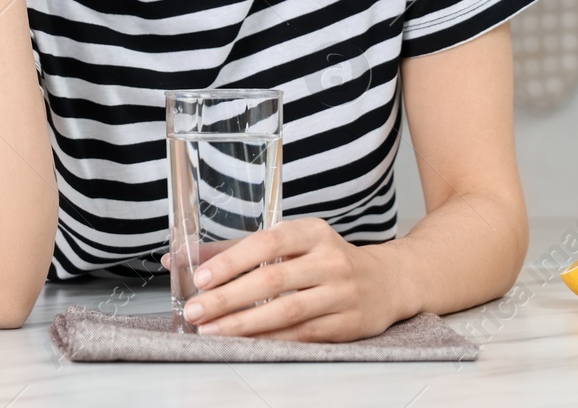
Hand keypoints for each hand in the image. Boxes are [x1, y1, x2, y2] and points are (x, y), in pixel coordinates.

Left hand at [165, 218, 406, 341]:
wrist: (387, 282)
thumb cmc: (327, 260)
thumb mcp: (294, 243)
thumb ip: (242, 249)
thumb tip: (189, 259)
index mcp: (313, 232)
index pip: (267, 243)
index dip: (232, 260)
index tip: (201, 277)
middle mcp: (330, 260)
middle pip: (273, 280)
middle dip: (228, 298)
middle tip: (196, 311)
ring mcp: (341, 294)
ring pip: (286, 312)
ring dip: (243, 325)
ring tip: (212, 331)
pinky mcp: (346, 325)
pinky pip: (300, 336)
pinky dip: (269, 341)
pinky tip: (244, 344)